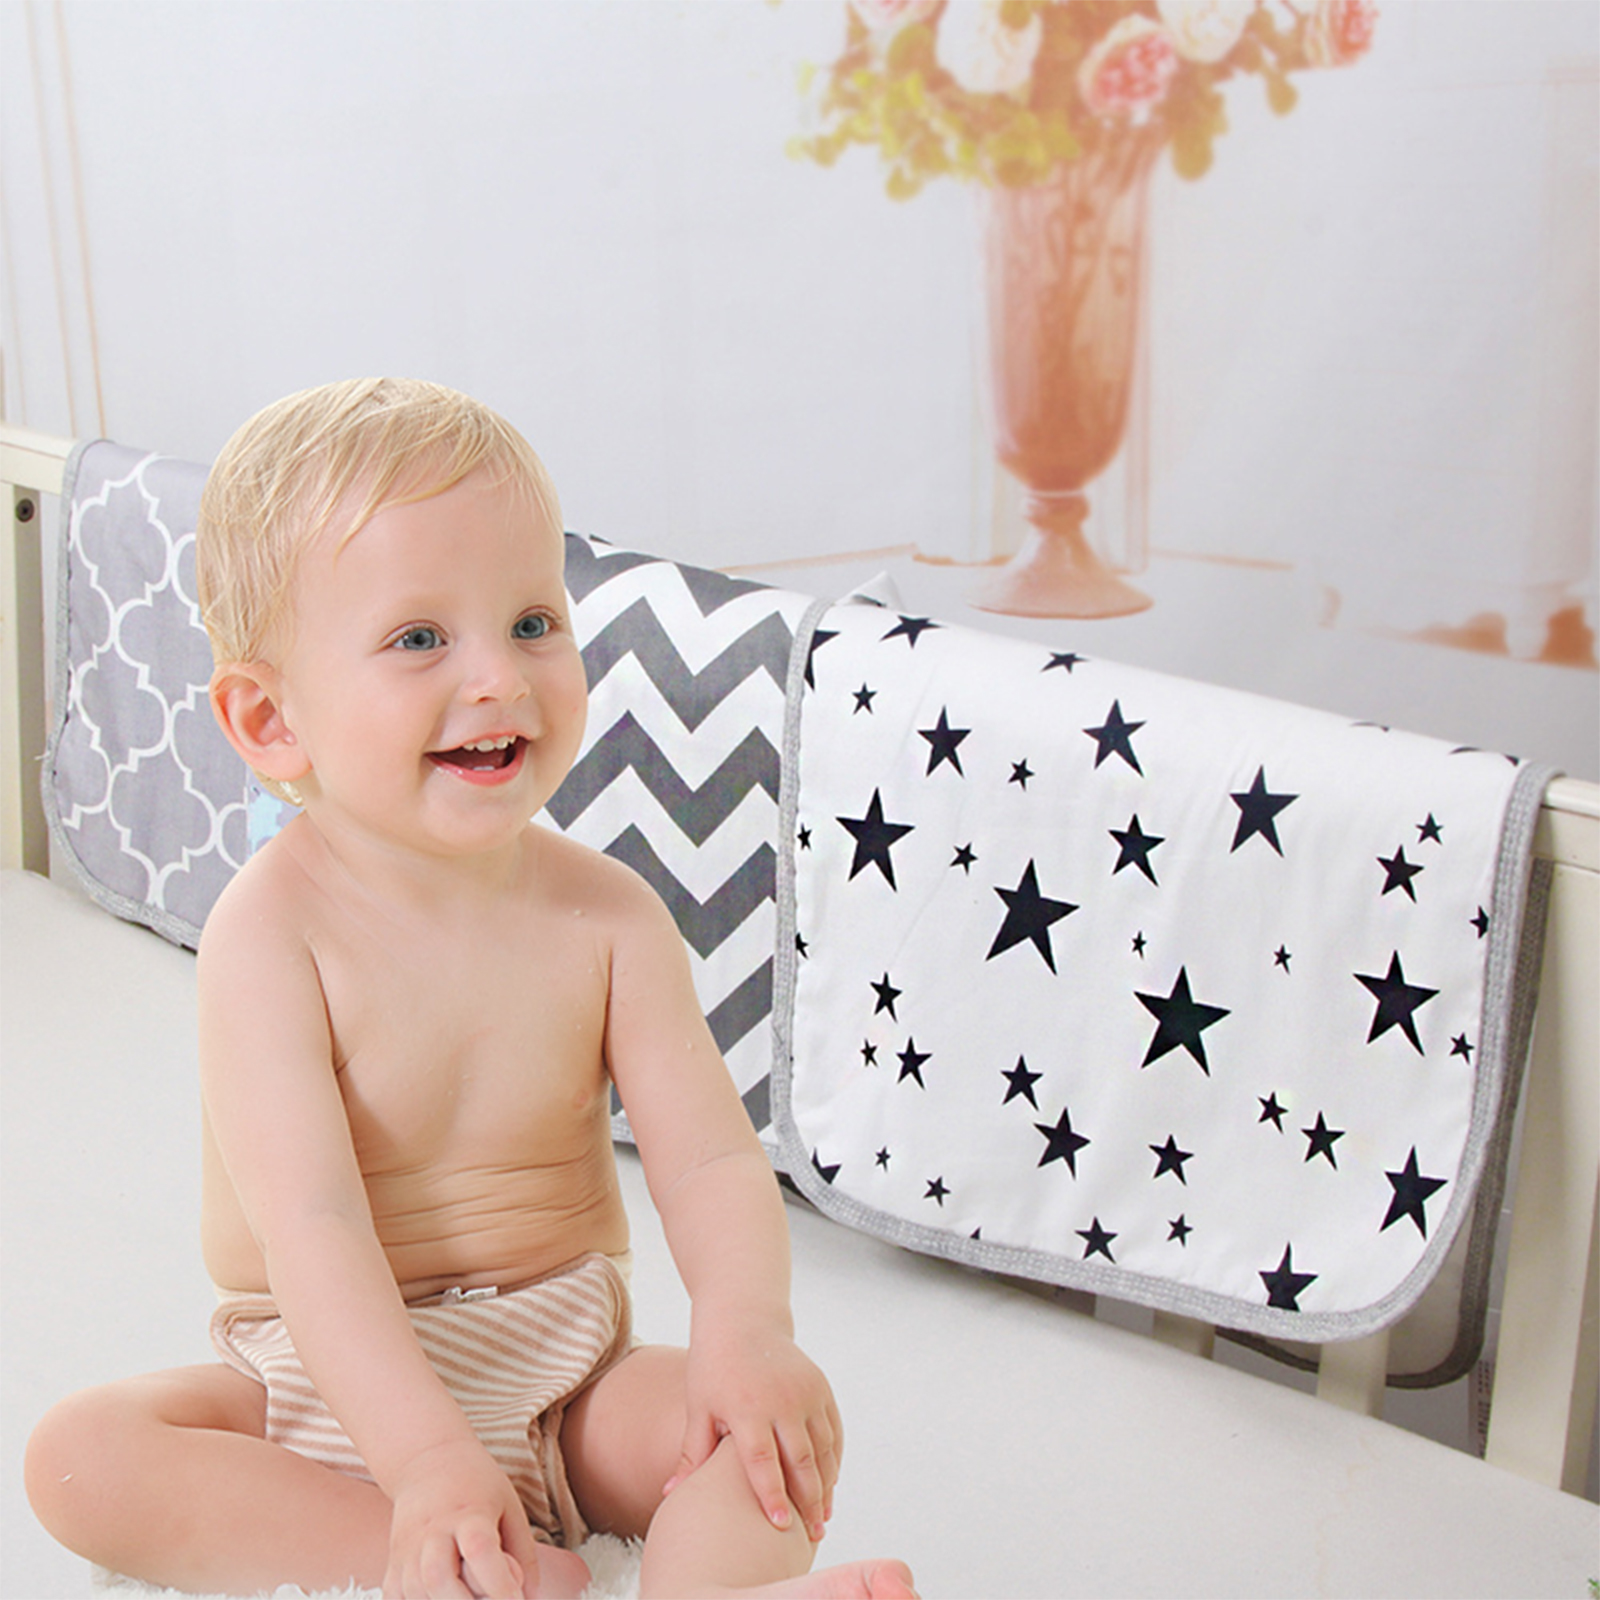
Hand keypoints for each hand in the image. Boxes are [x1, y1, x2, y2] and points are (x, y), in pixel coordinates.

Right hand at [382, 1438, 544, 1598]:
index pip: (480, 1550)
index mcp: (470, 1513)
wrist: (428, 1460)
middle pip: (438, 1577)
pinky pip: (394, 1596)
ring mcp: (408, 1547)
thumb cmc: (477, 1486)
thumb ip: (523, 1552)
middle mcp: (434, 1530)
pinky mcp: (393, 1560)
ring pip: (415, 1591)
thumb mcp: (509, 1505)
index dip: (498, 1583)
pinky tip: (437, 1599)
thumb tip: (531, 1598)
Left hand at [669, 1321, 842, 1543]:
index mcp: (747, 1407)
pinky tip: (829, 1484)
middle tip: (812, 1537)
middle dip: (808, 1502)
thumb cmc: (713, 1366)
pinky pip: (832, 1431)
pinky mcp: (820, 1387)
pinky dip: (833, 1459)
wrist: (744, 1320)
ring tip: (822, 1519)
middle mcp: (781, 1400)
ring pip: (823, 1449)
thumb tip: (670, 1496)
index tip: (781, 1528)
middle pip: (800, 1461)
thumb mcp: (699, 1406)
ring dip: (825, 1485)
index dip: (772, 1496)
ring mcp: (805, 1392)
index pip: (762, 1462)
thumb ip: (693, 1453)